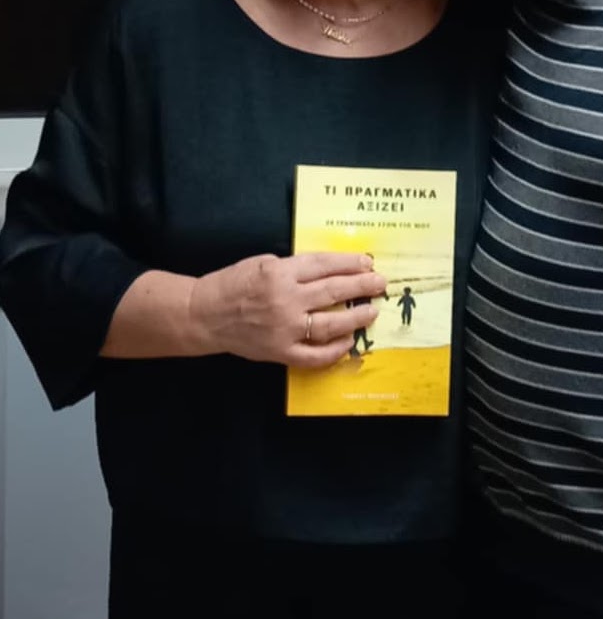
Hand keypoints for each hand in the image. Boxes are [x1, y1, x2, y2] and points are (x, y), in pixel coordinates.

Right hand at [190, 252, 386, 368]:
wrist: (204, 315)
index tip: (368, 263)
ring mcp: (284, 329)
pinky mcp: (280, 352)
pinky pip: (314, 356)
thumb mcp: (263, 263)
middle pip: (334, 290)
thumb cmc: (233, 284)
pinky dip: (334, 350)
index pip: (324, 265)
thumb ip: (295, 267)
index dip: (350, 263)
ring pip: (330, 324)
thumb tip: (332, 270)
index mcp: (280, 273)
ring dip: (356, 317)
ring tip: (371, 311)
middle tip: (380, 284)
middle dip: (362, 286)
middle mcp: (285, 300)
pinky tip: (348, 341)